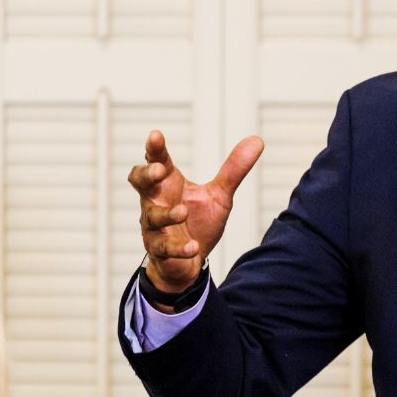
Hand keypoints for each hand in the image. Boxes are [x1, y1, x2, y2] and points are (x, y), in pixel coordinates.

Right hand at [128, 129, 264, 292]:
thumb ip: (233, 170)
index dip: (154, 149)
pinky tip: (193, 246)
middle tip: (160, 170)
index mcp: (169, 184)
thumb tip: (257, 140)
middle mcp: (156, 201)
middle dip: (146, 174)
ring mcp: (154, 226)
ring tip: (183, 212)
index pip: (157, 161)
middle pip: (139, 182)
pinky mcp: (160, 250)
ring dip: (167, 214)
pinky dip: (179, 248)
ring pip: (151, 217)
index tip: (156, 135)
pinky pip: (164, 248)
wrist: (189, 262)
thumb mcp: (219, 195)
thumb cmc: (197, 222)